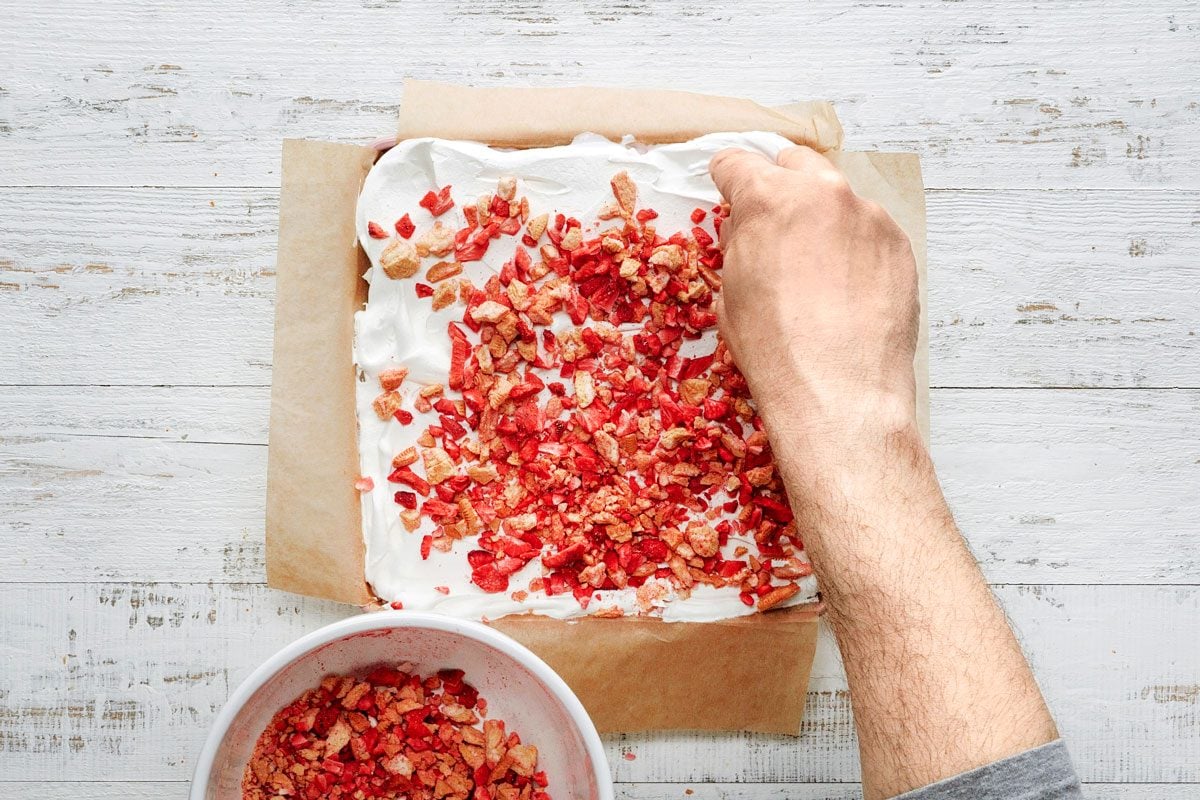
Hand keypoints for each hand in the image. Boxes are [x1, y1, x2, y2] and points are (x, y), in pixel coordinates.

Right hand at [709, 146, 918, 444]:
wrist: (839, 393)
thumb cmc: (776, 350)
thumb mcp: (730, 292)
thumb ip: (739, 243)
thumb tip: (746, 228)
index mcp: (770, 198)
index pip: (738, 162)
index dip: (727, 178)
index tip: (728, 188)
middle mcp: (824, 194)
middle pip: (795, 163)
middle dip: (779, 185)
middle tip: (772, 223)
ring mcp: (869, 216)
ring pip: (836, 198)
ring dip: (821, 219)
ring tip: (814, 268)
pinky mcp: (899, 244)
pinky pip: (868, 230)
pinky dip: (853, 247)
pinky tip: (844, 288)